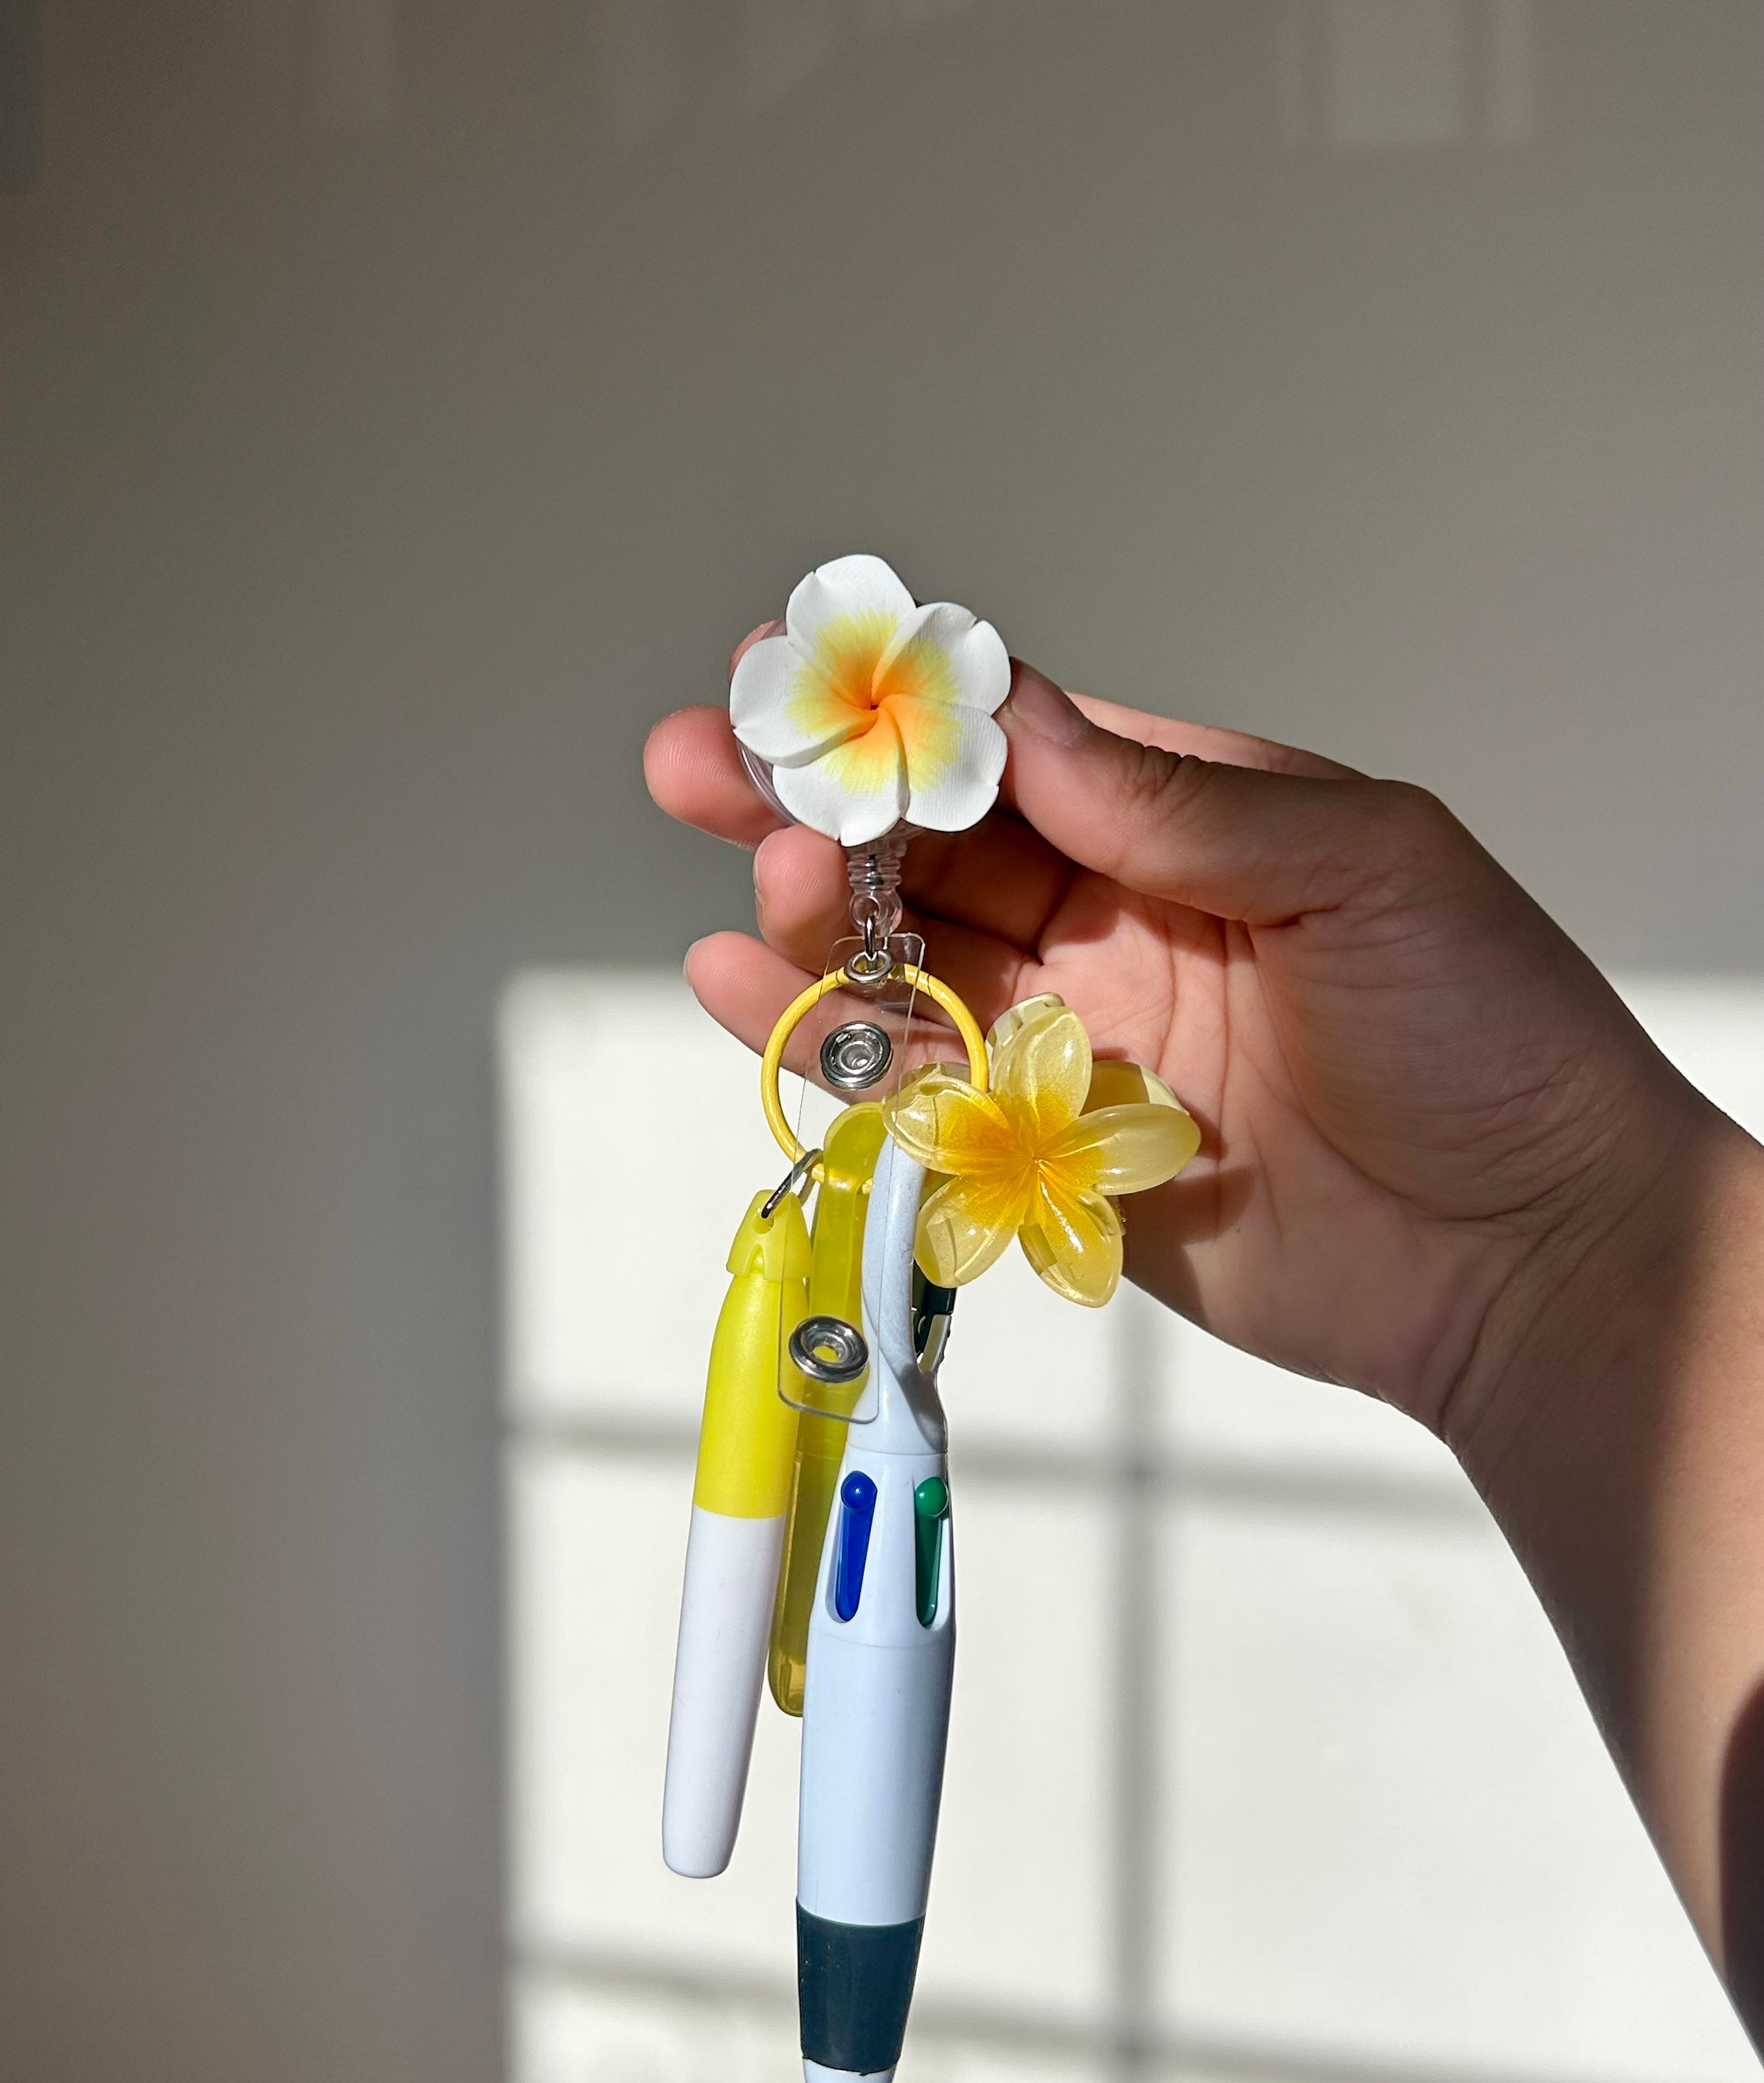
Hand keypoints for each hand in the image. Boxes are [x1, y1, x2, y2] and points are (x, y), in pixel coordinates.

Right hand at [645, 653, 1705, 1439]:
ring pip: (908, 963)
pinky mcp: (1049, 1155)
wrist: (1525, 1256)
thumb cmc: (1488, 1036)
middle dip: (818, 802)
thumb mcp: (1363, 867)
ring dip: (816, 922)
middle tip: (703, 763)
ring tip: (754, 892)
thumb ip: (1179, 804)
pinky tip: (744, 992)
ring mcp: (1077, 1038)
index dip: (910, 710)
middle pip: (934, 849)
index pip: (1022, 744)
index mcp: (1193, 823)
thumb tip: (1025, 723)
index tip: (802, 667)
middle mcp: (1119, 919)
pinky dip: (829, 1045)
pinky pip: (919, 1091)